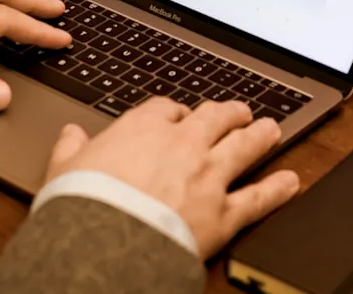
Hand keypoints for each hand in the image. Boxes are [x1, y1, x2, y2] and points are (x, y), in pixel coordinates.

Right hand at [45, 97, 299, 258]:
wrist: (103, 243)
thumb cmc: (81, 205)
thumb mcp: (62, 170)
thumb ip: (70, 149)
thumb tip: (69, 134)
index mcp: (142, 129)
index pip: (166, 109)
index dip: (176, 112)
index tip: (178, 116)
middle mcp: (182, 144)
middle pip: (214, 118)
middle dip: (228, 113)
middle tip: (238, 112)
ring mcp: (208, 176)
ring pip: (244, 146)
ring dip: (260, 136)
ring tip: (271, 129)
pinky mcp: (223, 212)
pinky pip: (259, 197)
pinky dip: (278, 188)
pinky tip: (290, 182)